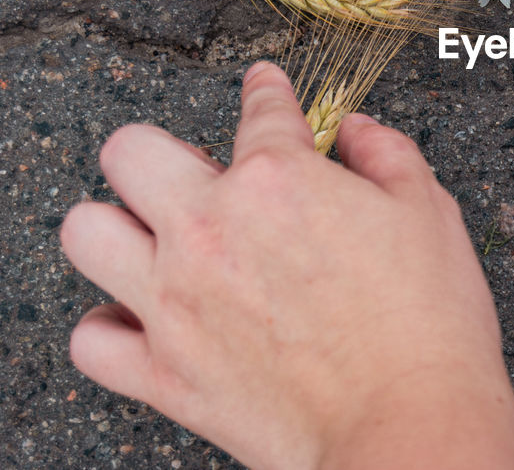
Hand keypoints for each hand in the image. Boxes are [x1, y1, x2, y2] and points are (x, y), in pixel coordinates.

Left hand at [61, 62, 513, 469]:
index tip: (265, 89)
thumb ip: (386, 155)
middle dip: (164, 150)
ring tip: (157, 239)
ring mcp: (175, 302)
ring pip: (85, 233)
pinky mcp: (163, 373)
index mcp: (278, 180)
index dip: (266, 91)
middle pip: (129, 151)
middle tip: (201, 174)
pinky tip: (147, 317)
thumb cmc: (427, 324)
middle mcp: (209, 229)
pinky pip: (92, 339)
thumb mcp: (428, 212)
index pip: (260, 110)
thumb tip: (358, 131)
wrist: (409, 424)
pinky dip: (112, 325)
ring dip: (118, 226)